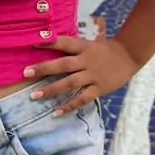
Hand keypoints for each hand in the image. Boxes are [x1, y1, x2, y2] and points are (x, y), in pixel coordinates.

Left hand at [23, 37, 140, 115]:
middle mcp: (86, 61)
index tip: (32, 42)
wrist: (129, 56)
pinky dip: (69, 106)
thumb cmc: (105, 50)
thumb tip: (49, 45)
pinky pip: (83, 98)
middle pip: (63, 64)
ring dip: (52, 89)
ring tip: (35, 95)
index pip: (64, 43)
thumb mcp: (89, 44)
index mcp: (83, 47)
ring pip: (70, 83)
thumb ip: (73, 48)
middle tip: (26, 72)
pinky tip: (56, 112)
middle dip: (44, 68)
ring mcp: (93, 75)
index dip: (49, 42)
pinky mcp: (99, 88)